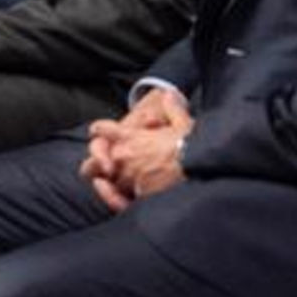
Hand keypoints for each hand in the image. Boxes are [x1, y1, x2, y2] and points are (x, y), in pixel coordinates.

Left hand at [79, 93, 193, 210]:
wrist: (199, 166)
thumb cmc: (191, 144)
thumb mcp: (181, 121)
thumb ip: (171, 108)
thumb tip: (169, 95)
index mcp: (131, 137)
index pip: (103, 130)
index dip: (98, 131)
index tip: (96, 133)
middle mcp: (125, 156)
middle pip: (102, 160)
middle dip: (103, 162)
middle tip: (106, 166)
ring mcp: (129, 176)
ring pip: (113, 181)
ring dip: (116, 182)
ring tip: (121, 183)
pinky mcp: (139, 195)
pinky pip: (121, 200)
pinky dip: (119, 199)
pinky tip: (124, 197)